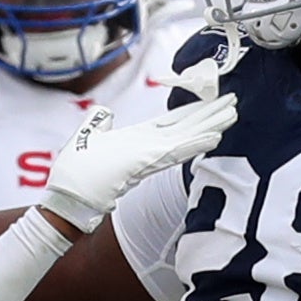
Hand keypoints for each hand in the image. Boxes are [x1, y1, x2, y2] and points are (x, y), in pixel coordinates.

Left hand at [41, 87, 236, 231]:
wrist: (67, 201)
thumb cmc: (74, 175)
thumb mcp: (85, 138)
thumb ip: (98, 123)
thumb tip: (104, 111)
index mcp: (136, 140)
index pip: (170, 122)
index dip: (191, 110)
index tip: (210, 99)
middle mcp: (148, 148)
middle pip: (185, 127)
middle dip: (208, 115)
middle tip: (233, 101)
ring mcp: (149, 157)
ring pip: (186, 138)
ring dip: (209, 126)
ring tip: (232, 114)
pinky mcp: (145, 165)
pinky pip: (175, 152)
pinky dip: (194, 144)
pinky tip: (214, 136)